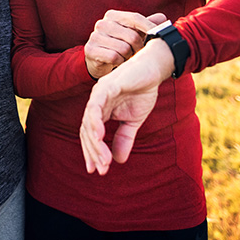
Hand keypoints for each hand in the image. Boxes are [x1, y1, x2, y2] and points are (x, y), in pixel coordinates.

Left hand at [80, 38, 173, 174]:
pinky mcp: (106, 86)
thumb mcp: (134, 120)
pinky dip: (95, 121)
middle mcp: (95, 102)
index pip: (89, 135)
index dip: (92, 152)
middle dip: (93, 152)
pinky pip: (96, 105)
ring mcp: (98, 94)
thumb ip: (125, 137)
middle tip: (101, 169)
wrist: (153, 69)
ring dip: (95, 142)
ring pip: (88, 121)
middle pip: (86, 131)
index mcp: (100, 110)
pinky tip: (99, 136)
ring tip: (103, 160)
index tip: (96, 170)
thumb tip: (118, 161)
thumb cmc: (142, 91)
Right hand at [84, 11, 166, 78]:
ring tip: (126, 57)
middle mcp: (102, 24)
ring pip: (124, 48)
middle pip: (132, 36)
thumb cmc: (119, 45)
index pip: (135, 18)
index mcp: (112, 16)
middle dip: (138, 47)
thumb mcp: (133, 34)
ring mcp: (94, 36)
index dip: (149, 27)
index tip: (159, 35)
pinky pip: (114, 57)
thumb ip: (146, 25)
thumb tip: (162, 18)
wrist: (99, 61)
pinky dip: (119, 62)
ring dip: (128, 56)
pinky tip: (117, 62)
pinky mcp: (90, 49)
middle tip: (137, 52)